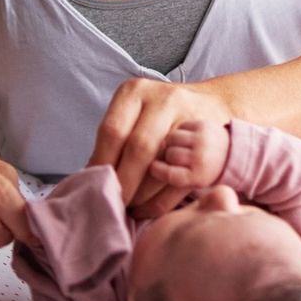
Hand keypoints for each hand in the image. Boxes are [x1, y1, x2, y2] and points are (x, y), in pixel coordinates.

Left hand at [86, 78, 232, 213]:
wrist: (211, 103)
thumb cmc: (159, 114)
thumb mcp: (132, 112)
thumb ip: (113, 139)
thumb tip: (89, 177)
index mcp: (136, 92)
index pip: (113, 131)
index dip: (102, 163)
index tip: (95, 187)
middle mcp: (164, 100)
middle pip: (139, 148)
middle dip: (124, 183)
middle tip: (115, 204)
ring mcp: (190, 120)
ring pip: (162, 165)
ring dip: (142, 195)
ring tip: (131, 208)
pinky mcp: (209, 143)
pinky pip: (181, 178)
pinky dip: (162, 200)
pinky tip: (149, 208)